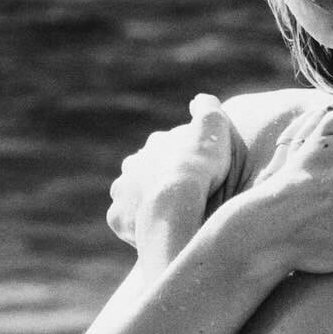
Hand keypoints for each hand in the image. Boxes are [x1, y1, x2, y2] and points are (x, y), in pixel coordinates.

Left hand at [106, 94, 234, 245]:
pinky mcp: (119, 219)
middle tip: (178, 198)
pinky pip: (127, 224)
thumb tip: (201, 100)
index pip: (164, 150)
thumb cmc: (199, 166)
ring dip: (144, 205)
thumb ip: (209, 111)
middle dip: (156, 181)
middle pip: (143, 173)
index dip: (179, 161)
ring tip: (166, 219)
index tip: (193, 172)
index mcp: (153, 146)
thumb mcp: (213, 129)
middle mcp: (131, 167)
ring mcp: (122, 193)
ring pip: (132, 198)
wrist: (177, 203)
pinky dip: (138, 228)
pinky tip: (155, 233)